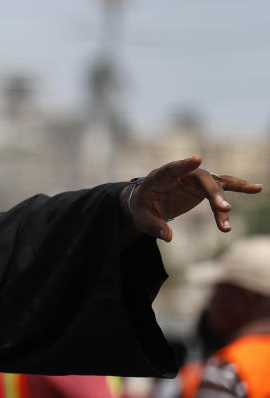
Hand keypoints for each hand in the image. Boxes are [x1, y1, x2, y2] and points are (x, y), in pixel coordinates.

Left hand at [128, 156, 261, 241]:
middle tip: (223, 208)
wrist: (148, 203)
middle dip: (213, 193)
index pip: (171, 169)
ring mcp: (194, 179)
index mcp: (160, 178)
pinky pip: (223, 186)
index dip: (183, 165)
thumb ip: (153, 227)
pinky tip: (257, 188)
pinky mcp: (204, 187)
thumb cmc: (142, 209)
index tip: (197, 160)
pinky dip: (239, 188)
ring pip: (214, 185)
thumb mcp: (142, 219)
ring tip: (231, 213)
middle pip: (201, 180)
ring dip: (223, 199)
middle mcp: (180, 175)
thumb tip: (168, 237)